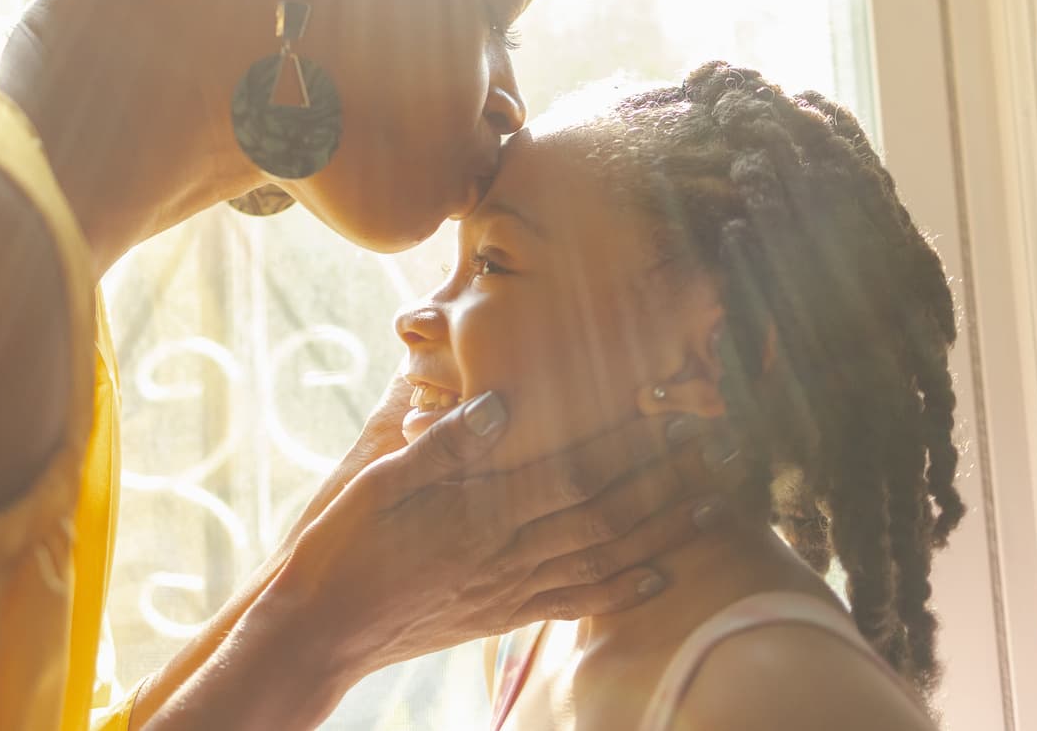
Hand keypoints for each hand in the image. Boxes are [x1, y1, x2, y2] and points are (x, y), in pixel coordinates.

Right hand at [272, 392, 734, 682]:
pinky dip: (622, 589)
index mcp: (479, 516)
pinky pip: (575, 601)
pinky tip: (657, 576)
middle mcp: (506, 556)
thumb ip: (444, 445)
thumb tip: (504, 404)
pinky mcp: (501, 615)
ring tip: (712, 506)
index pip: (573, 473)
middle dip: (666, 482)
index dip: (630, 445)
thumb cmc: (341, 547)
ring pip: (603, 559)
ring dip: (662, 533)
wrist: (318, 631)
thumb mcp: (377, 481)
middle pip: (605, 515)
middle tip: (718, 450)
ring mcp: (508, 590)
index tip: (672, 413)